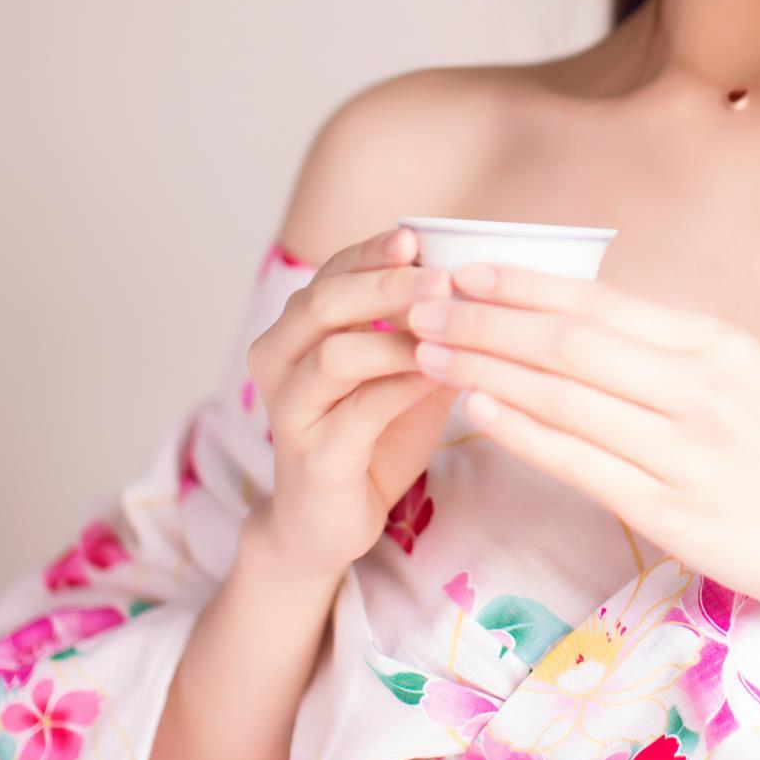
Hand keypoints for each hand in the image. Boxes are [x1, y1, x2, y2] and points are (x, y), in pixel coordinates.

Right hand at [246, 226, 465, 579]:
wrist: (328, 523)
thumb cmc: (370, 435)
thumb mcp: (399, 369)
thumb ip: (422, 325)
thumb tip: (481, 274)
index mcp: (294, 330)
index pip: (330, 273)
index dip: (372, 252)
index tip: (417, 236)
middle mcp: (278, 361)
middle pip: (324, 303)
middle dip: (385, 284)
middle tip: (441, 278)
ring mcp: (289, 410)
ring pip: (335, 354)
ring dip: (397, 335)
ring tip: (448, 322)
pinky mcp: (313, 456)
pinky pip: (360, 410)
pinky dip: (404, 385)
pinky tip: (443, 373)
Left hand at [405, 257, 759, 630]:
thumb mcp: (739, 376)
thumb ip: (666, 352)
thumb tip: (575, 320)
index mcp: (712, 343)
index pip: (597, 302)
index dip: (521, 285)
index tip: (461, 272)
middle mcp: (699, 387)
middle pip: (568, 342)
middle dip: (484, 321)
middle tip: (419, 307)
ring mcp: (686, 450)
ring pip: (566, 396)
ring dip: (487, 370)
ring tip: (429, 353)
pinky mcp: (674, 512)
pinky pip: (583, 463)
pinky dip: (525, 432)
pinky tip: (479, 412)